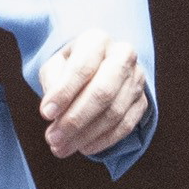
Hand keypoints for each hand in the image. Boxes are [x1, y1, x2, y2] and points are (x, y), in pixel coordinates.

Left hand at [38, 33, 150, 159]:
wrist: (98, 68)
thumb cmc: (71, 67)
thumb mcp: (54, 66)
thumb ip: (52, 84)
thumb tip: (52, 112)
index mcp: (98, 40)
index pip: (82, 67)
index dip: (64, 93)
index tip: (45, 115)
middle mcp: (123, 55)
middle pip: (103, 92)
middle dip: (76, 119)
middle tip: (53, 139)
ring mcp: (137, 79)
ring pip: (114, 113)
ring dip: (86, 136)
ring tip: (61, 148)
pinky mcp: (143, 101)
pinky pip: (126, 125)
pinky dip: (103, 141)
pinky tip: (84, 147)